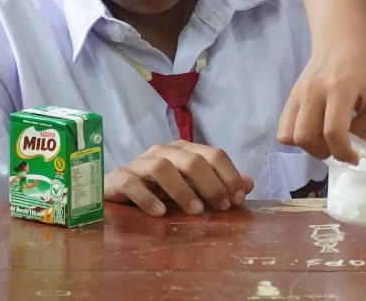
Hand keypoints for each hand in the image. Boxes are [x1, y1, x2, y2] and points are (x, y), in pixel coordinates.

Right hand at [104, 141, 253, 216]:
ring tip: (195, 211)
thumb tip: (250, 183)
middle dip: (211, 183)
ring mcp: (139, 163)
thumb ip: (218, 184)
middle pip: (191, 159)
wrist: (115, 192)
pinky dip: (147, 198)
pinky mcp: (119, 179)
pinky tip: (160, 214)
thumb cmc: (158, 190)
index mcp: (183, 150)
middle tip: (222, 207)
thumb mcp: (191, 188)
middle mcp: (162, 152)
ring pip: (162, 167)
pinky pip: (132, 184)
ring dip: (182, 190)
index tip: (238, 200)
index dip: (229, 175)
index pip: (213, 154)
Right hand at [277, 39, 365, 163]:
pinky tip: (315, 130)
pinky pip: (283, 126)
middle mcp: (314, 92)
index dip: (344, 152)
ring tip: (325, 140)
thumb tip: (361, 149)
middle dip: (323, 152)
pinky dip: (296, 136)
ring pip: (288, 135)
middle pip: (305, 137)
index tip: (356, 158)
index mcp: (341, 89)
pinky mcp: (291, 95)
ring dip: (308, 146)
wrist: (342, 38)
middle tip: (339, 147)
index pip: (334, 131)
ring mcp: (299, 93)